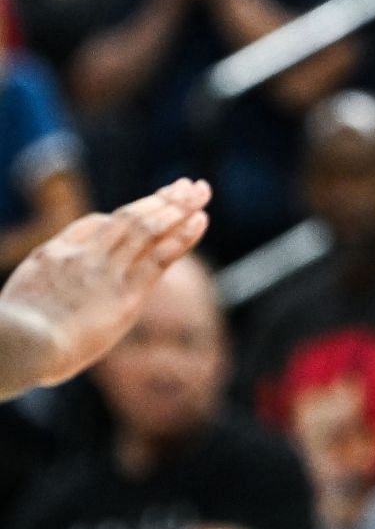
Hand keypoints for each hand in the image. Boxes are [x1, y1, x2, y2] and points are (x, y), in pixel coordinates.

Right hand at [5, 179, 209, 385]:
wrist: (21, 343)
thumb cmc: (11, 341)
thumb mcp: (16, 308)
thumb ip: (36, 301)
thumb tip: (43, 315)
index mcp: (51, 256)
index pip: (90, 226)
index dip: (120, 218)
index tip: (143, 211)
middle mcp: (82, 256)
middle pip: (126, 218)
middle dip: (160, 200)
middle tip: (186, 185)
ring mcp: (106, 270)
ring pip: (147, 228)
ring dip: (178, 207)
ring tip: (201, 190)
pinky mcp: (128, 292)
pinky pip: (161, 256)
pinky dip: (183, 235)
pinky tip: (200, 219)